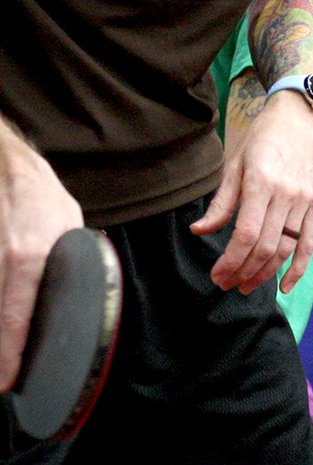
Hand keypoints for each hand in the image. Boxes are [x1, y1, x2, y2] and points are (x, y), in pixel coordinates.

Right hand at [0, 127, 82, 389]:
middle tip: (5, 374)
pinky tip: (0, 321)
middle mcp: (0, 261)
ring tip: (4, 350)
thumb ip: (69, 257)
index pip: (13, 320)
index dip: (8, 358)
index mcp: (28, 256)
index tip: (7, 382)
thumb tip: (74, 292)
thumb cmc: (36, 191)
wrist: (0, 163)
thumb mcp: (67, 220)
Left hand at [190, 92, 312, 293]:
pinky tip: (285, 285)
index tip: (216, 275)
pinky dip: (299, 268)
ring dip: (266, 273)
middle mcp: (287, 194)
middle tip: (227, 284)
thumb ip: (221, 202)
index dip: (230, 261)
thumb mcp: (236, 163)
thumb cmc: (264, 137)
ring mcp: (306, 199)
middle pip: (266, 246)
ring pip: (287, 248)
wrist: (302, 117)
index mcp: (262, 182)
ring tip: (246, 285)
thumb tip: (199, 231)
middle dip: (243, 272)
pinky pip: (309, 242)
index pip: (246, 235)